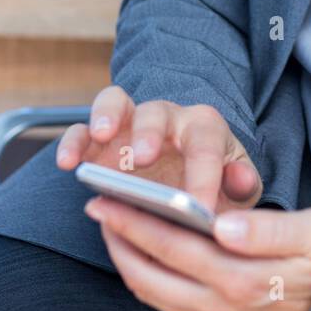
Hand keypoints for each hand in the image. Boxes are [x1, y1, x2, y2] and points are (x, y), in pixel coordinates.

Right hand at [55, 86, 262, 213]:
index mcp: (204, 128)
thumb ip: (242, 184)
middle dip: (150, 133)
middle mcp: (166, 117)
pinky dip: (73, 141)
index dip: (205, 175)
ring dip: (106, 117)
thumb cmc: (213, 186)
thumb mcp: (236, 189)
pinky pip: (82, 131)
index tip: (199, 207)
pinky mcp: (99, 139)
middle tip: (144, 159)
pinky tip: (68, 164)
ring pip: (115, 102)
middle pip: (158, 112)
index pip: (206, 146)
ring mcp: (129, 124)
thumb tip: (241, 180)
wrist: (185, 184)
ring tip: (99, 137)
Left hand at [83, 195, 310, 310]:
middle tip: (97, 206)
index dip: (135, 222)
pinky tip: (141, 254)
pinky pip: (169, 302)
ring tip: (112, 228)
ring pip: (155, 293)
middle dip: (119, 238)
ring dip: (127, 260)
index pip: (174, 246)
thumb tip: (223, 224)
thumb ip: (267, 229)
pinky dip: (146, 277)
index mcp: (244, 277)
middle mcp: (224, 304)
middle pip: (153, 273)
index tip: (109, 198)